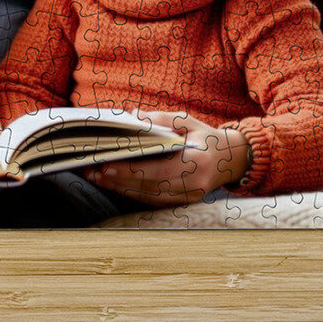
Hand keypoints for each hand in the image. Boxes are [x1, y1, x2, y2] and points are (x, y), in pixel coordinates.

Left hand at [84, 112, 249, 205]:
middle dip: (118, 180)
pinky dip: (132, 193)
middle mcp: (195, 185)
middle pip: (149, 187)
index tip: (106, 164)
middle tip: (92, 171)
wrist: (230, 159)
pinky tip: (114, 184)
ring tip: (97, 177)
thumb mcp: (186, 120)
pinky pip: (153, 201)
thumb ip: (160, 119)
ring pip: (149, 197)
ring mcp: (190, 198)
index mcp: (199, 162)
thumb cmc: (204, 136)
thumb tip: (132, 117)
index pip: (159, 170)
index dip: (130, 170)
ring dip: (120, 188)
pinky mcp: (183, 204)